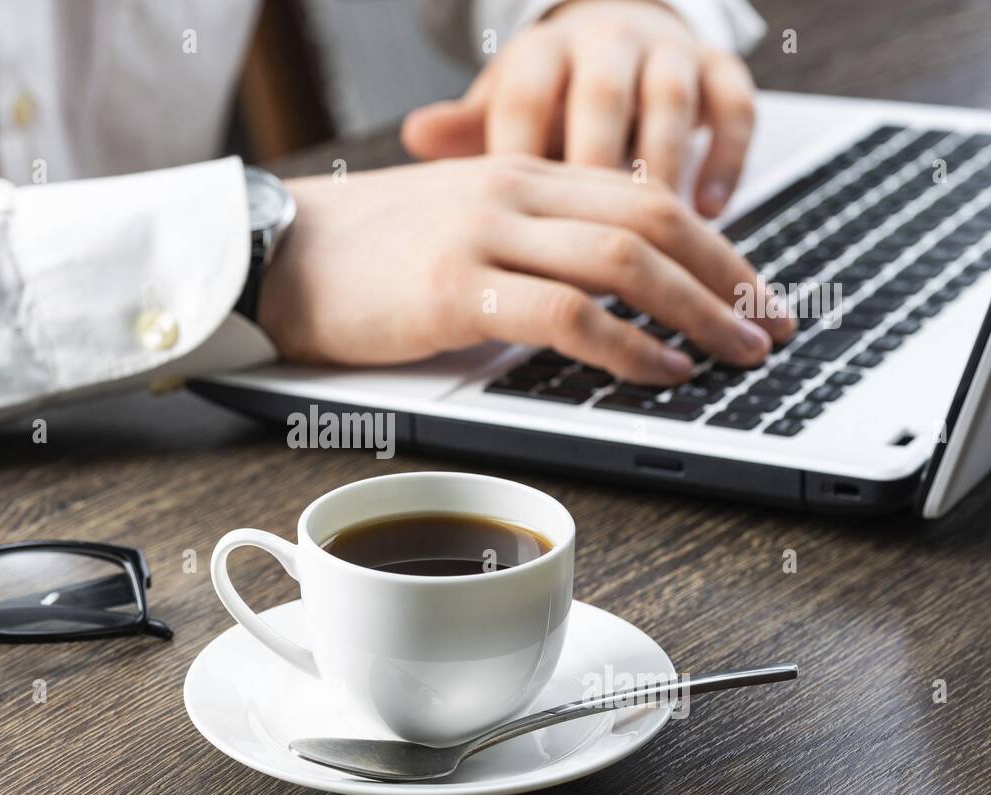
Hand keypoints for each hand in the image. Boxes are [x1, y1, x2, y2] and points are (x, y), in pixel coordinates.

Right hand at [259, 156, 791, 385]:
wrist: (275, 252)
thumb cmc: (362, 255)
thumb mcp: (457, 226)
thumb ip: (524, 241)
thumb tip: (595, 292)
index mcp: (519, 171)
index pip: (644, 192)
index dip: (716, 244)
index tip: (753, 289)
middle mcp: (513, 190)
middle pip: (654, 218)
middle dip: (729, 276)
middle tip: (772, 326)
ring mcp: (484, 234)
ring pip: (625, 258)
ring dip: (698, 311)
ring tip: (737, 354)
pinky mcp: (454, 287)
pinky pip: (567, 312)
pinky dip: (628, 345)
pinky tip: (659, 371)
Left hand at [400, 0, 756, 216]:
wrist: (614, 45)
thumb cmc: (547, 106)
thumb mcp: (500, 114)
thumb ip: (468, 133)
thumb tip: (415, 132)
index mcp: (540, 55)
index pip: (524, 97)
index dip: (521, 155)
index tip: (514, 225)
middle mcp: (604, 44)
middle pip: (602, 101)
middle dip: (597, 170)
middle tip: (593, 250)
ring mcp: (666, 53)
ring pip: (670, 103)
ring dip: (666, 169)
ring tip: (657, 240)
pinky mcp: (719, 69)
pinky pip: (735, 105)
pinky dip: (726, 157)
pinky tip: (710, 211)